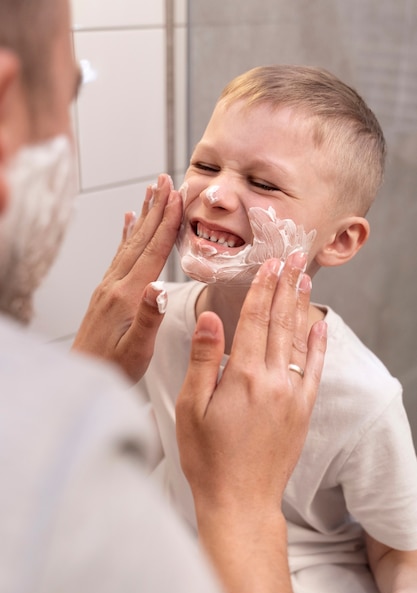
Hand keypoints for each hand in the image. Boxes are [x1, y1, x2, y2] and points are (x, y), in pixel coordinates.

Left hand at [72, 173, 181, 382]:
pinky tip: (128, 222)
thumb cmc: (112, 368)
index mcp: (127, 296)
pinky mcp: (107, 291)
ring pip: (130, 243)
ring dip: (143, 216)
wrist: (81, 375)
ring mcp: (108, 286)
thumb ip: (148, 319)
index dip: (166, 223)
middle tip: (164, 180)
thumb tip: (160, 289)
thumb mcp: (136, 351)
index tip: (177, 197)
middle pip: (140, 239)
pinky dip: (127, 235)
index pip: (152, 252)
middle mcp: (115, 285)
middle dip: (155, 208)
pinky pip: (119, 255)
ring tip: (151, 193)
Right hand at [176, 252, 326, 513]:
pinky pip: (314, 369)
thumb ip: (203, 359)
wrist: (240, 500)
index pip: (254, 319)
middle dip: (285, 285)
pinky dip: (317, 345)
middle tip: (293, 257)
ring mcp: (292, 395)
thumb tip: (209, 317)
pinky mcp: (302, 410)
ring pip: (297, 339)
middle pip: (279, 321)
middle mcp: (273, 380)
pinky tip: (319, 325)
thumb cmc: (208, 457)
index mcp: (242, 376)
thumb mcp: (190, 407)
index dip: (261, 288)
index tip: (269, 264)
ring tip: (304, 278)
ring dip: (300, 306)